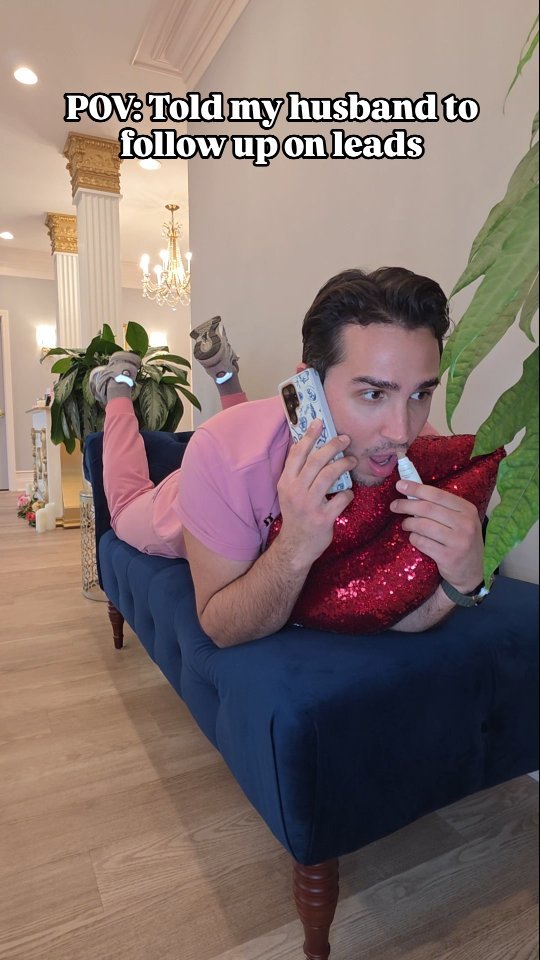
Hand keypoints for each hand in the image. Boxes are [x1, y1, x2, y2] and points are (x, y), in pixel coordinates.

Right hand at [276, 419, 356, 569]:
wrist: (296, 546)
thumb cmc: (296, 515)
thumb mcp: (289, 492)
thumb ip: (297, 472)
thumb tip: (308, 446)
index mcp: (286, 482)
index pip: (297, 453)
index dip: (309, 436)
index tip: (320, 423)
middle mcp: (295, 491)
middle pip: (315, 460)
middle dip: (332, 445)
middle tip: (344, 439)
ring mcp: (308, 504)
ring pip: (329, 475)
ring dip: (343, 464)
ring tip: (351, 460)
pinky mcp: (322, 518)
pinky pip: (341, 498)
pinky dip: (348, 493)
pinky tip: (348, 493)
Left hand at [390, 479, 483, 592]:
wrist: (472, 572)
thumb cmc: (461, 540)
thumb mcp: (460, 521)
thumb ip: (441, 507)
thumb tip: (412, 492)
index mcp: (468, 510)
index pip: (437, 494)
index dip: (416, 488)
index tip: (400, 485)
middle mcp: (466, 524)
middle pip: (427, 508)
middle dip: (406, 505)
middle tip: (394, 505)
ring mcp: (458, 541)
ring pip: (423, 525)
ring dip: (409, 523)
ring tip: (406, 524)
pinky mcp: (448, 557)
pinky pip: (422, 542)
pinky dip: (414, 538)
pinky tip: (415, 538)